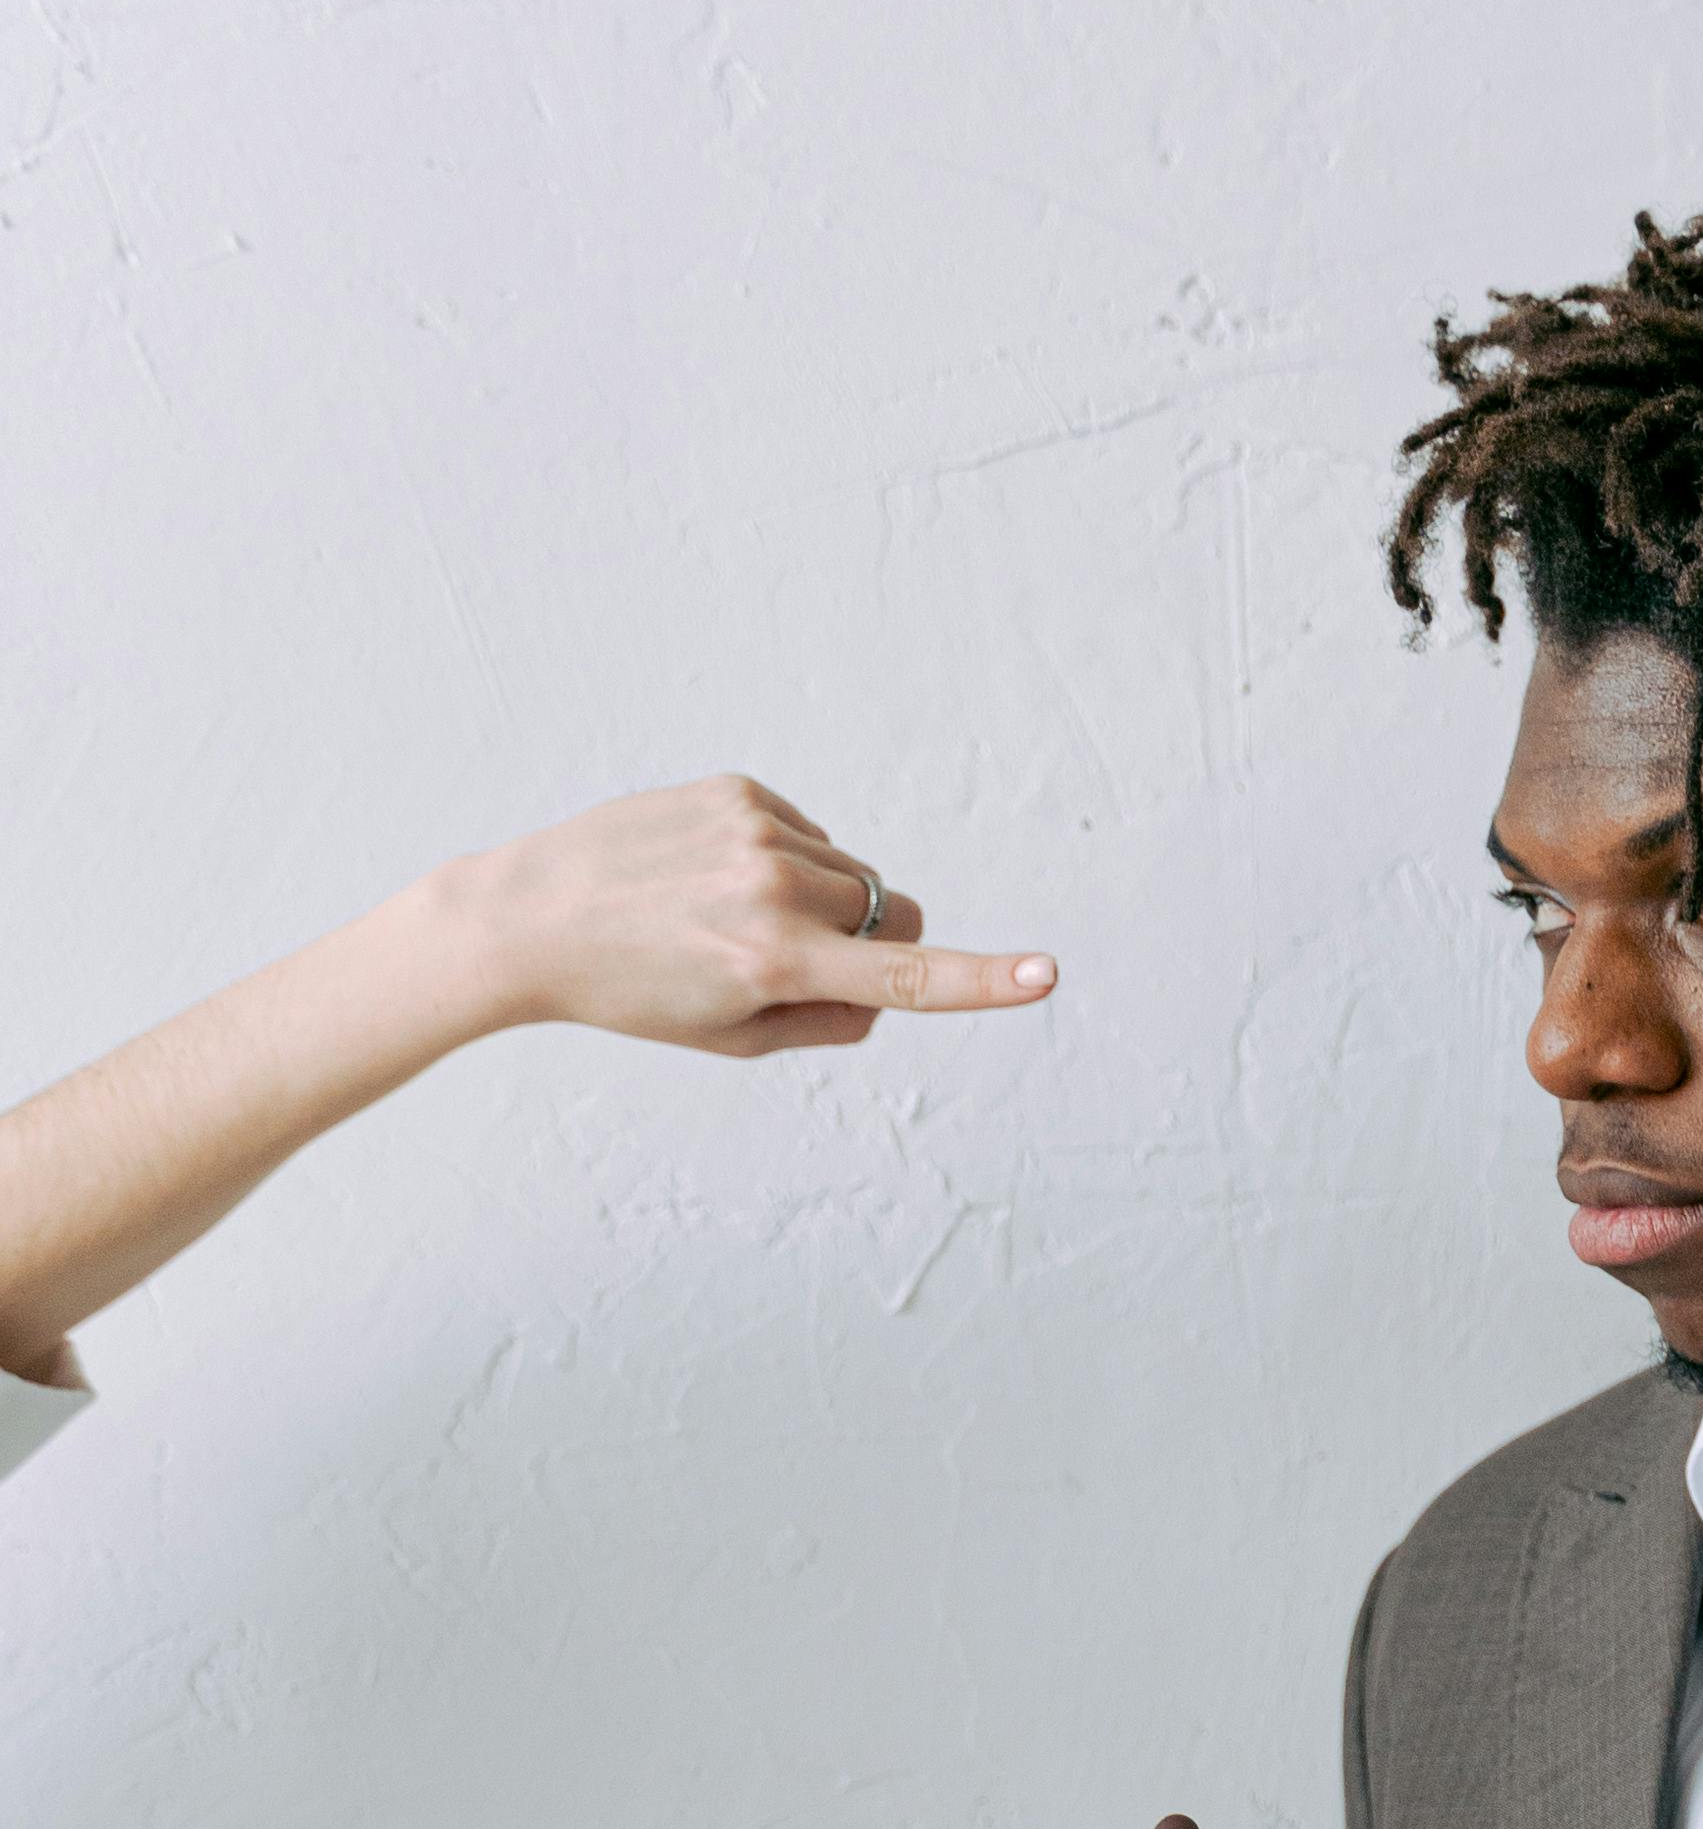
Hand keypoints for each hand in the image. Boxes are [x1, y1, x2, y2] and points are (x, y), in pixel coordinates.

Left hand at [419, 773, 1059, 1061]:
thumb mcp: (732, 1038)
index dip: (983, 983)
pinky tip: (712, 874)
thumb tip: (886, 987)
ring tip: (727, 914)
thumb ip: (830, 1022)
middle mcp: (773, 891)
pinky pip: (809, 834)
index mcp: (776, 965)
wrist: (530, 914)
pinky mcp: (738, 790)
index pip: (903, 978)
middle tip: (795, 961)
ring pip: (852, 875)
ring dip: (821, 900)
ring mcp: (757, 832)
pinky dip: (783, 859)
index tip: (1045, 974)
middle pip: (895, 915)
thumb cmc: (633, 990)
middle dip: (874, 942)